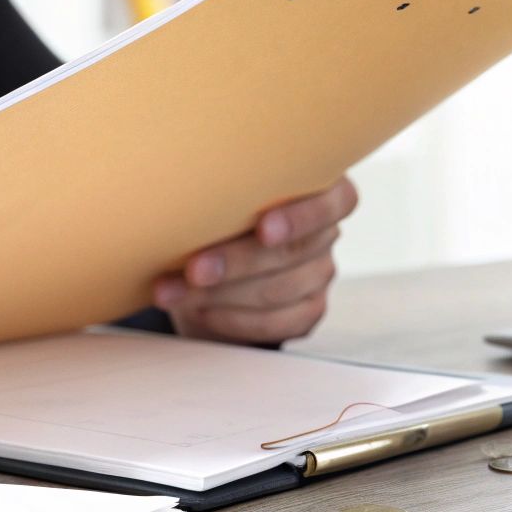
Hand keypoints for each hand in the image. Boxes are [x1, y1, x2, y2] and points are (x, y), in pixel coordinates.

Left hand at [153, 177, 357, 344]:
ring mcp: (320, 274)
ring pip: (277, 290)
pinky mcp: (307, 311)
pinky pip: (275, 322)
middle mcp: (325, 232)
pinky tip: (201, 311)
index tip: (262, 228)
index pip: (336, 201)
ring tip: (174, 292)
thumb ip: (223, 189)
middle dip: (237, 262)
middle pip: (293, 251)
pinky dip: (232, 319)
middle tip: (193, 269)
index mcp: (320, 190)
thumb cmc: (219, 215)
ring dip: (219, 294)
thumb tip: (180, 189)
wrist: (213, 265)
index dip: (301, 217)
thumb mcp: (224, 193)